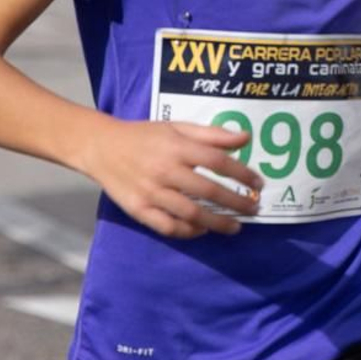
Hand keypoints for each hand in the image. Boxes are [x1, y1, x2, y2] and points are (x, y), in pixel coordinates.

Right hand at [80, 119, 263, 239]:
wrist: (101, 147)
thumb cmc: (144, 136)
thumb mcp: (177, 127)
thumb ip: (211, 134)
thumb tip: (246, 137)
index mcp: (177, 147)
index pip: (217, 161)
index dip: (241, 174)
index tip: (258, 183)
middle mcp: (165, 170)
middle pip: (208, 191)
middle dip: (236, 202)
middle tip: (254, 209)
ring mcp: (151, 192)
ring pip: (190, 213)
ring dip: (217, 223)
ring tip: (235, 227)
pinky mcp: (139, 210)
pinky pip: (168, 227)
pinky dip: (188, 232)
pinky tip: (202, 230)